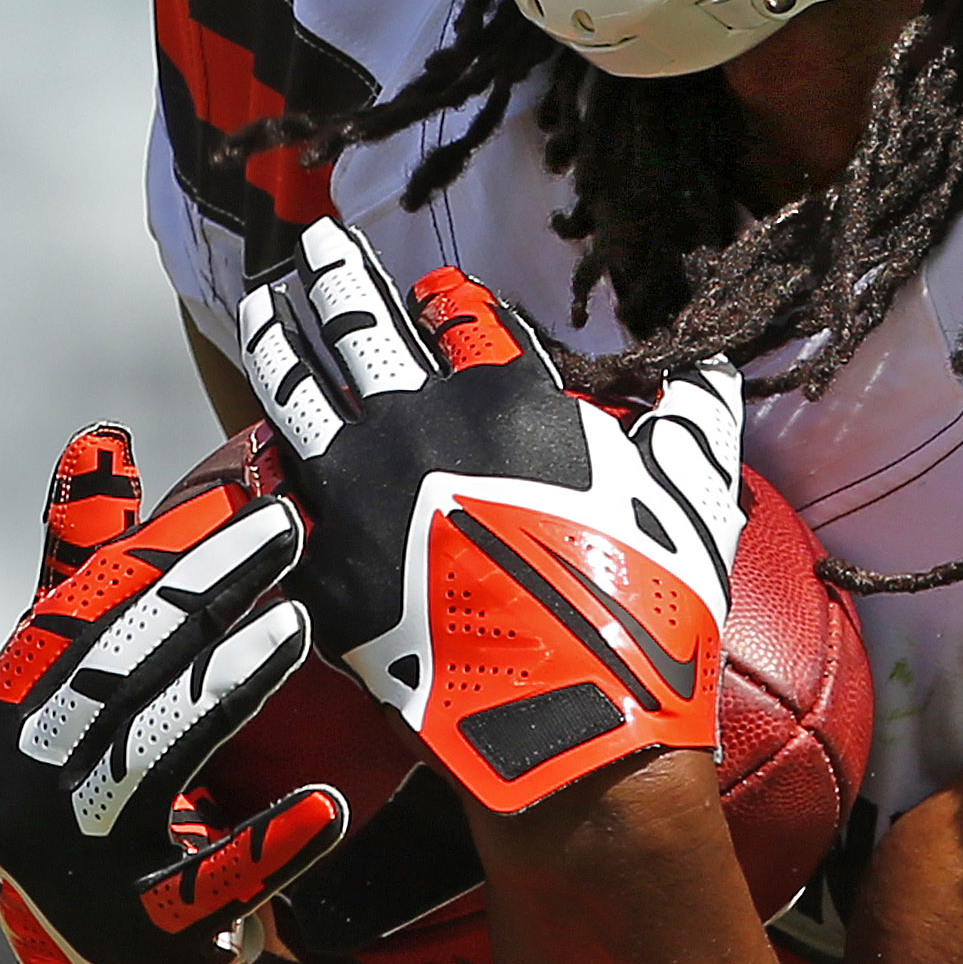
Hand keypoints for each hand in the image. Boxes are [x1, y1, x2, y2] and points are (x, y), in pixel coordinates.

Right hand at [0, 427, 347, 963]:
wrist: (94, 949)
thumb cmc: (86, 772)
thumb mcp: (68, 676)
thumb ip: (85, 567)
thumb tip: (97, 438)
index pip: (78, 616)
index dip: (160, 550)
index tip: (239, 492)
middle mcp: (9, 794)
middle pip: (117, 672)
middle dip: (205, 592)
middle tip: (290, 528)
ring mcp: (67, 868)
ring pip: (153, 759)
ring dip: (228, 687)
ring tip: (301, 627)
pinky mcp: (135, 934)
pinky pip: (207, 884)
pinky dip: (264, 846)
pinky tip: (326, 808)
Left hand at [240, 220, 744, 812]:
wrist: (577, 722)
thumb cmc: (642, 604)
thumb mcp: (693, 490)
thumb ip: (695, 415)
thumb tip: (708, 371)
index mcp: (507, 396)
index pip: (458, 313)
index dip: (444, 296)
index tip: (432, 291)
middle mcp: (420, 425)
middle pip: (361, 321)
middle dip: (338, 273)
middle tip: (318, 241)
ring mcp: (361, 495)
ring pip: (298, 387)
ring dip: (279, 333)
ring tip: (264, 301)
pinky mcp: (324, 569)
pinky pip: (278, 497)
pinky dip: (264, 460)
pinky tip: (254, 439)